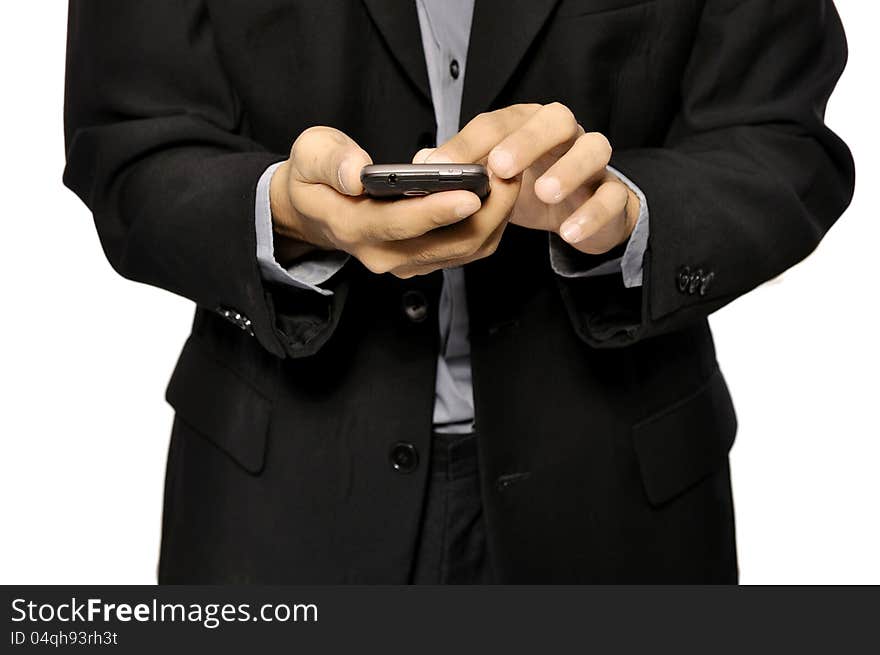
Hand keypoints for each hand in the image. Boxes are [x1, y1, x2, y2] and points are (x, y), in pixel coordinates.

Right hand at [270, 126, 519, 277]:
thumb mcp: (309, 153)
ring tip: (511, 178)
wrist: (313, 210)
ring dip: (493, 218)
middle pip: (445, 243)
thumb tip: (357, 172)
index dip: (437, 211)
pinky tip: (499, 194)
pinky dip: (488, 225)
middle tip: (508, 172)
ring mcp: (404, 263)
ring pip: (463, 250)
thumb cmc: (315, 178)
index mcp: (352, 227)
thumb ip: (331, 161)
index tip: (470, 193)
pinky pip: (465, 250)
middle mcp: (382, 255)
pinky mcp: (422, 261)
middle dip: (484, 211)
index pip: (400, 224)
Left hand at [416, 103, 639, 254]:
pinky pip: (613, 196)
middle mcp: (565, 134)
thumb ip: (462, 169)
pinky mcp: (615, 193)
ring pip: (595, 148)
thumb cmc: (529, 187)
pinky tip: (568, 232)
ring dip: (569, 169)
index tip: (442, 166)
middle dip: (527, 141)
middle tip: (500, 168)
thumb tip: (423, 163)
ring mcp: (594, 162)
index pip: (499, 122)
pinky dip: (593, 213)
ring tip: (543, 193)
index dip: (470, 142)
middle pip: (555, 119)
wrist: (579, 214)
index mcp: (528, 125)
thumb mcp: (492, 179)